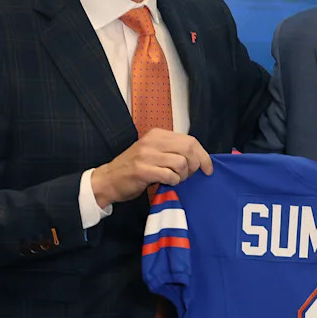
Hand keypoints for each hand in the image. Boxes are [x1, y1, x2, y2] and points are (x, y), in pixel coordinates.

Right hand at [90, 129, 212, 207]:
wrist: (108, 180)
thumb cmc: (133, 168)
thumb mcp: (152, 152)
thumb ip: (172, 150)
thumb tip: (198, 158)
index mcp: (157, 134)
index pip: (190, 140)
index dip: (203, 155)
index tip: (207, 168)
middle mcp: (152, 141)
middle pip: (189, 148)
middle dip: (196, 165)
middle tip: (189, 176)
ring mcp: (146, 155)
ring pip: (181, 162)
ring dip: (183, 176)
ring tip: (175, 180)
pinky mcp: (142, 170)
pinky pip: (170, 175)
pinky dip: (173, 182)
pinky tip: (167, 183)